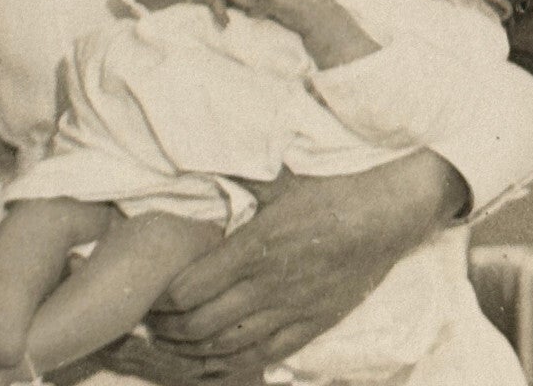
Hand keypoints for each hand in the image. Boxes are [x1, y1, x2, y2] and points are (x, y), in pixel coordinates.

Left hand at [144, 152, 465, 376]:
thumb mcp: (279, 177)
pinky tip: (214, 363)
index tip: (146, 292)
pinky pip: (264, 356)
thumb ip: (239, 180)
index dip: (162, 297)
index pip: (191, 287)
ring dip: (193, 351)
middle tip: (147, 323)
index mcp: (255, 246)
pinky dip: (233, 365)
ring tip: (171, 346)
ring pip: (229, 346)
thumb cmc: (331, 189)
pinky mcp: (311, 325)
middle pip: (202, 324)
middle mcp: (268, 285)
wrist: (385, 214)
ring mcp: (291, 310)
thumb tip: (201, 166)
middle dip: (168, 329)